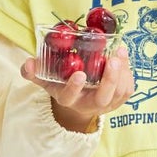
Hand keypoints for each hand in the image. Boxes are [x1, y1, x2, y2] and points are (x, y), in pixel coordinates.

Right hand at [20, 42, 134, 129]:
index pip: (70, 97)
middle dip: (109, 79)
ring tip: (120, 52)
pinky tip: (123, 57)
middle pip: (102, 98)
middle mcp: (89, 105)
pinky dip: (128, 73)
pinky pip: (127, 89)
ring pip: (119, 92)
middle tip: (112, 59)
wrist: (79, 100)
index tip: (79, 74)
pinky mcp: (119, 100)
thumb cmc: (62, 85)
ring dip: (122, 73)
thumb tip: (28, 63)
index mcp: (69, 100)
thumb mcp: (46, 79)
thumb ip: (34, 71)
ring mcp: (106, 105)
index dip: (74, 87)